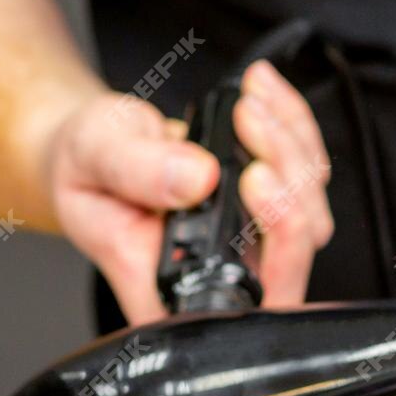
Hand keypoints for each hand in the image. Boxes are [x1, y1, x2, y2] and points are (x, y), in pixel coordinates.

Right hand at [43, 61, 333, 324]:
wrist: (94, 148)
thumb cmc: (85, 166)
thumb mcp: (91, 155)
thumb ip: (135, 170)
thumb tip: (195, 178)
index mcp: (169, 289)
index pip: (247, 301)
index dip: (275, 250)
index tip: (254, 179)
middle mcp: (221, 273)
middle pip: (295, 249)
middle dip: (288, 177)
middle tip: (251, 123)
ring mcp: (254, 244)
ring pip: (310, 209)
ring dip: (291, 145)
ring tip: (248, 102)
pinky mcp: (274, 207)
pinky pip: (309, 172)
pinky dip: (294, 126)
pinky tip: (262, 93)